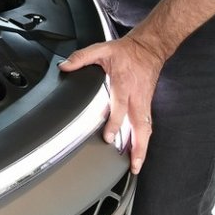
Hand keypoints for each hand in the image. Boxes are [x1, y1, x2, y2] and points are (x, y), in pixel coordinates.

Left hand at [58, 32, 165, 173]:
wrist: (149, 48)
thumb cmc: (126, 52)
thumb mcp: (102, 49)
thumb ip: (81, 57)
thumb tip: (64, 66)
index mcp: (124, 84)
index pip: (120, 107)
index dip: (115, 123)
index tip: (109, 137)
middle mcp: (137, 97)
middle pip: (141, 125)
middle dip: (138, 146)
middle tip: (133, 164)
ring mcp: (144, 102)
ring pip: (146, 129)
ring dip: (142, 148)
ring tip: (136, 165)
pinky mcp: (147, 105)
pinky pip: (147, 125)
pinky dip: (144, 140)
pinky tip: (138, 152)